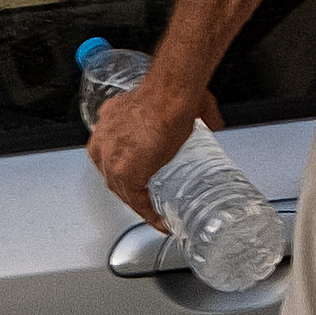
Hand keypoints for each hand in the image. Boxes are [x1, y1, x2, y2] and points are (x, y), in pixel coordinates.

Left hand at [86, 80, 222, 219]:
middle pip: (113, 174)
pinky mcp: (123, 173)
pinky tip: (159, 219)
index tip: (140, 178)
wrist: (169, 96)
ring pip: (122, 190)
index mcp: (108, 123)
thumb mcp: (170, 102)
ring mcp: (109, 159)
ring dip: (139, 202)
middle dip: (130, 187)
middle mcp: (102, 143)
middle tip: (150, 196)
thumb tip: (213, 121)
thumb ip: (197, 113)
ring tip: (156, 213)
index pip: (113, 155)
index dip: (128, 168)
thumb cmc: (169, 94)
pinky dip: (148, 212)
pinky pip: (135, 200)